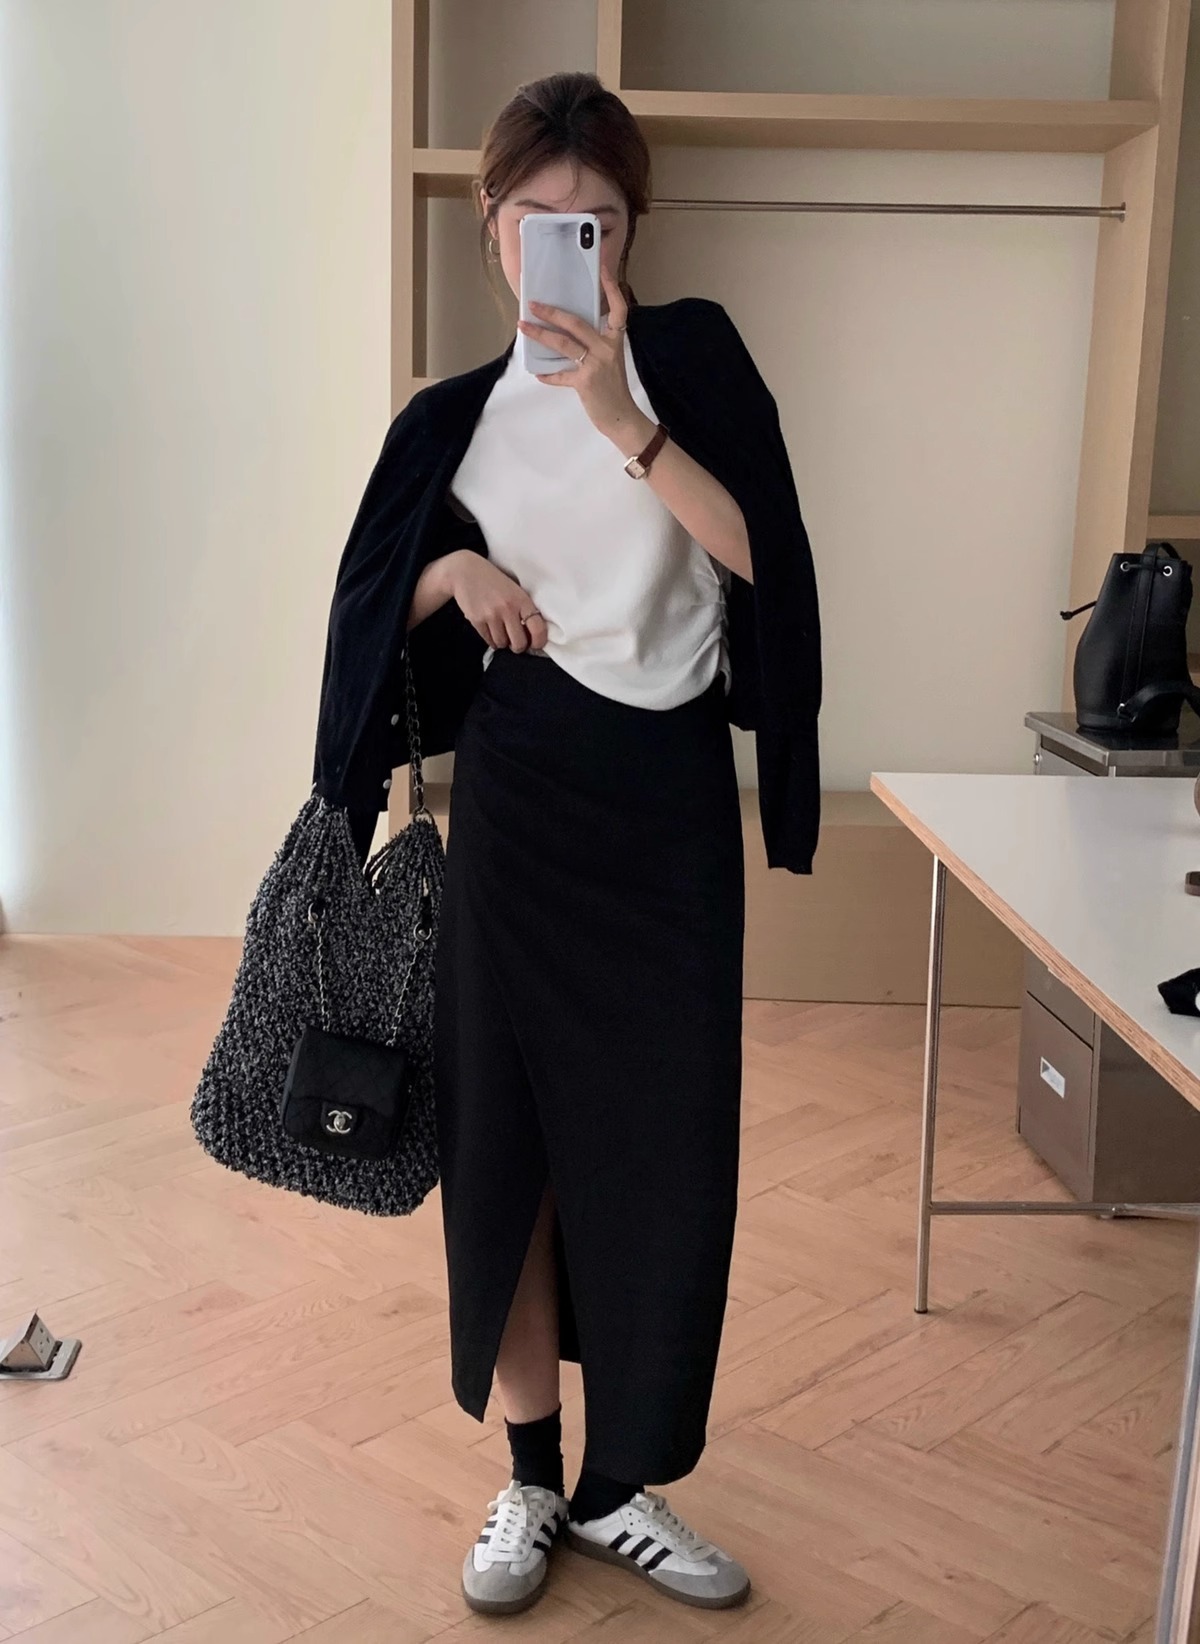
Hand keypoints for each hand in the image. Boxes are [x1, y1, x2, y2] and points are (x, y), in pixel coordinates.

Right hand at [444, 551, 549, 651]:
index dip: (539, 642)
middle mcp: (508, 608)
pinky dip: (491, 639)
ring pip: (502, 644)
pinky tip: (491, 630)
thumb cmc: (494, 582)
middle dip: (518, 646)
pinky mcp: (477, 620)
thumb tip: (532, 636)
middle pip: (519, 643)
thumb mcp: (515, 590)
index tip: (536, 644)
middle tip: (516, 642)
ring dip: (503, 642)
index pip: (538, 629)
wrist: (466, 572)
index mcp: (522, 600)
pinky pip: (488, 640)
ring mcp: (491, 615)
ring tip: (502, 633)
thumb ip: (524, 609)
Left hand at [516, 263, 649, 447]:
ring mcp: (596, 365)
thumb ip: (595, 344)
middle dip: (552, 312)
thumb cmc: (613, 388)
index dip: (612, 289)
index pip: (618, 309)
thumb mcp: (610, 360)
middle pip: (576, 323)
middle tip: (533, 304)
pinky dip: (548, 375)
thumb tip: (567, 331)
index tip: (603, 270)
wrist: (622, 417)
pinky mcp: (585, 383)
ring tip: (523, 326)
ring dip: (540, 334)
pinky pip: (561, 375)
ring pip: (564, 344)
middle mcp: (607, 349)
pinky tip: (538, 373)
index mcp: (614, 340)